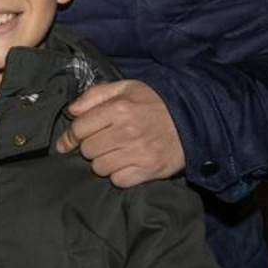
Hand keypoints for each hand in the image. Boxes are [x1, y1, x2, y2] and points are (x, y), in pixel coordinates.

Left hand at [55, 80, 184, 187]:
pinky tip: (127, 164)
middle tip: (103, 142)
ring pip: (99, 168)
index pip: (79, 128)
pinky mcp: (149, 170)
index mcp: (119, 108)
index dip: (72, 135)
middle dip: (90, 147)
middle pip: (87, 150)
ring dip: (103, 162)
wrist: (195, 119)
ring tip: (115, 153)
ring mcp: (139, 152)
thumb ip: (95, 95)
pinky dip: (119, 175)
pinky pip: (118, 180)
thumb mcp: (126, 88)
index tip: (71, 140)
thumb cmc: (156, 103)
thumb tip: (72, 111)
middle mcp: (128, 131)